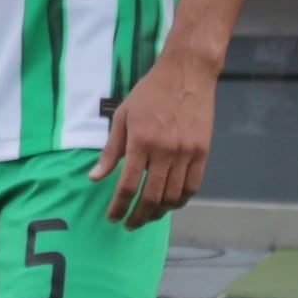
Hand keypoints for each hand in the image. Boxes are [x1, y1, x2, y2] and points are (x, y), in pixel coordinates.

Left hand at [89, 48, 215, 225]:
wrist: (187, 73)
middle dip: (138, 216)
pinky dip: (181, 200)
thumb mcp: (123, 116)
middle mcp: (164, 152)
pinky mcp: (203, 152)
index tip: (113, 218)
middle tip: (130, 224)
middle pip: (151, 197)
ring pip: (173, 197)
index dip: (119, 207)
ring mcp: (186, 153)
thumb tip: (95, 178)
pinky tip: (171, 204)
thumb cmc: (150, 92)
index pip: (127, 186)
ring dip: (159, 212)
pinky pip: (193, 186)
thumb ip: (111, 151)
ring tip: (148, 216)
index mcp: (141, 142)